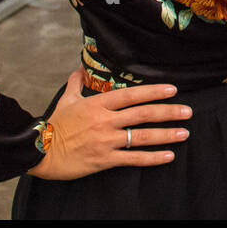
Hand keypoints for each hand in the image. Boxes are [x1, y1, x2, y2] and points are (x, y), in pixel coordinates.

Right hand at [26, 69, 190, 179]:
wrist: (38, 151)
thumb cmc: (52, 125)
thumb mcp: (65, 100)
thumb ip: (76, 84)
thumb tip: (79, 68)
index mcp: (98, 104)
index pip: (131, 95)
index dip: (153, 92)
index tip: (172, 90)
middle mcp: (106, 121)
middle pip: (143, 114)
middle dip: (168, 112)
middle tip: (188, 111)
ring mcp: (106, 140)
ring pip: (142, 136)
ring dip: (165, 134)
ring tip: (184, 132)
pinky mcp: (104, 159)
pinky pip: (132, 158)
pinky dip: (151, 157)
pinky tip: (168, 156)